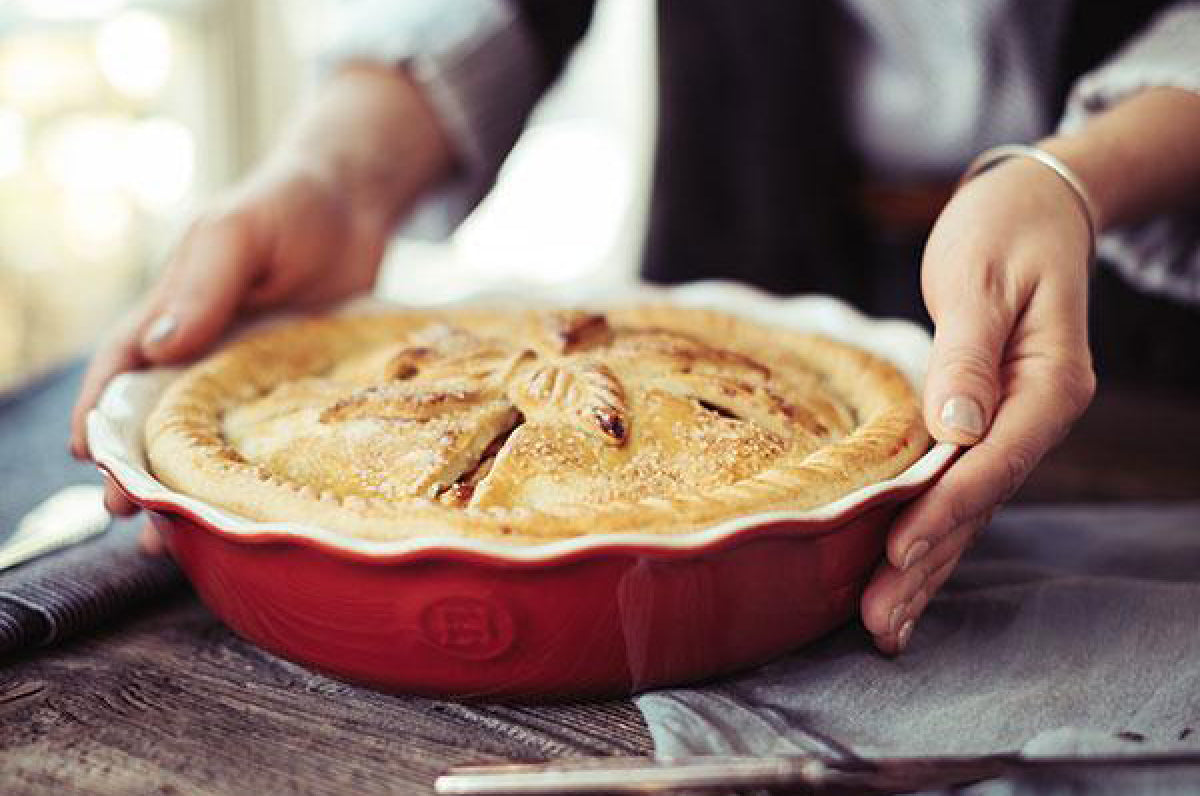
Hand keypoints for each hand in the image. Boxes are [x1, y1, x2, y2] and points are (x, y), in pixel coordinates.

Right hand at [70, 159, 389, 524]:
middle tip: (125, 512)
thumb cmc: (289, 209)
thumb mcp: (239, 234)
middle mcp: (204, 349)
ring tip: (171, 537)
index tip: (89, 458)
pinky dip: (251, 474)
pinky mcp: (292, 386)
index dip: (100, 413)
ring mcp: (249, 373)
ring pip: (208, 439)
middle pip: (158, 418)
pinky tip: (246, 514)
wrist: (358, 208)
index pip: (122, 369)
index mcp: (175, 312)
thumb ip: (204, 284)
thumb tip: (159, 345)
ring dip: (187, 484)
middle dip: (137, 466)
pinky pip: (265, 437)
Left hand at [860, 156, 1096, 652]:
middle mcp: (1037, 417)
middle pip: (978, 504)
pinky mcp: (987, 426)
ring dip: (926, 568)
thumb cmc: (1005, 232)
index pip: (992, 461)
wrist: (1035, 210)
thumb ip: (970, 354)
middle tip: (878, 625)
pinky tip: (904, 573)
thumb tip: (957, 426)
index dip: (943, 509)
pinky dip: (930, 532)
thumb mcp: (984, 279)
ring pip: (968, 510)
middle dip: (926, 566)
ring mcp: (1015, 428)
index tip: (897, 551)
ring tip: (884, 626)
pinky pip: (958, 489)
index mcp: (1048, 385)